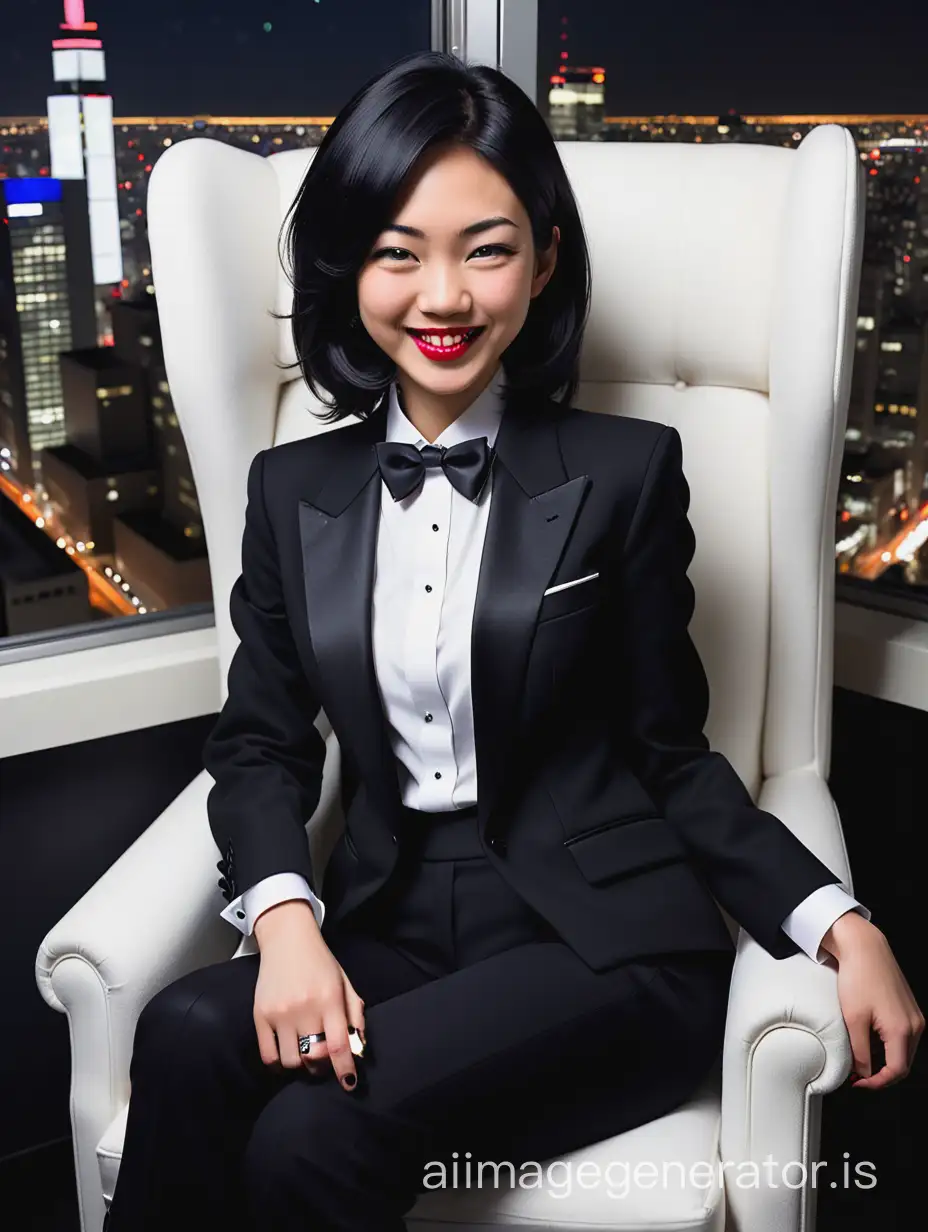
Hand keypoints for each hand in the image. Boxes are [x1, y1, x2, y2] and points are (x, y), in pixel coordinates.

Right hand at [252, 900, 365, 1091]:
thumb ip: (354, 1015)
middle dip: (323, 1069)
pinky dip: (279, 1065)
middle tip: (325, 1064)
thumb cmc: (320, 962)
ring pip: (292, 1061)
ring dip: (302, 1067)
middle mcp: (304, 1008)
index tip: (349, 1084)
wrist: (287, 939)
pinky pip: (268, 1056)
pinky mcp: (260, 1016)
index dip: (345, 1069)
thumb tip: (358, 1048)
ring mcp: (280, 1013)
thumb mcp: (344, 983)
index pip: (338, 1045)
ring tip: (306, 1057)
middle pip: (314, 1057)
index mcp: (329, 999)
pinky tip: (287, 1058)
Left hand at [821, 912, 923, 1089]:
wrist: (865, 948)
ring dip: (884, 1059)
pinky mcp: (910, 1010)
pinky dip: (888, 1045)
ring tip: (861, 1057)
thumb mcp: (854, 1019)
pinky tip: (870, 1040)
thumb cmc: (858, 978)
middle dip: (881, 1073)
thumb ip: (860, 1051)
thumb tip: (862, 1073)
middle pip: (902, 1063)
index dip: (877, 1082)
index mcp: (902, 1030)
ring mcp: (915, 1017)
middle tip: (857, 1075)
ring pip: (903, 1051)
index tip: (858, 1083)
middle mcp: (915, 1025)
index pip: (896, 1071)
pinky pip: (903, 1037)